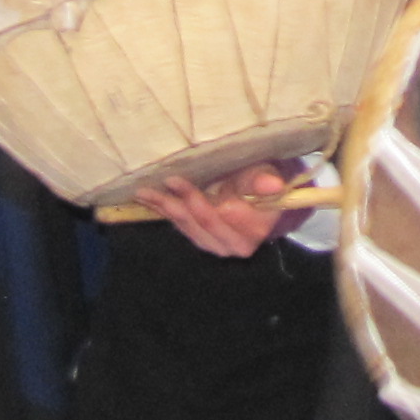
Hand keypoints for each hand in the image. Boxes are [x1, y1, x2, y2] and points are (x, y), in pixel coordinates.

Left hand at [138, 164, 300, 259]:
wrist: (263, 198)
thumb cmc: (263, 180)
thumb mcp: (265, 174)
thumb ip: (262, 180)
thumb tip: (274, 184)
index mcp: (255, 229)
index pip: (221, 215)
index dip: (197, 198)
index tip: (176, 179)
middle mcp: (236, 244)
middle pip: (201, 223)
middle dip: (178, 203)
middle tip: (156, 184)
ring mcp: (218, 246)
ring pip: (189, 227)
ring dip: (166, 209)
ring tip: (145, 193)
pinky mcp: (204, 242)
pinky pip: (183, 228)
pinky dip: (167, 213)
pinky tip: (151, 201)